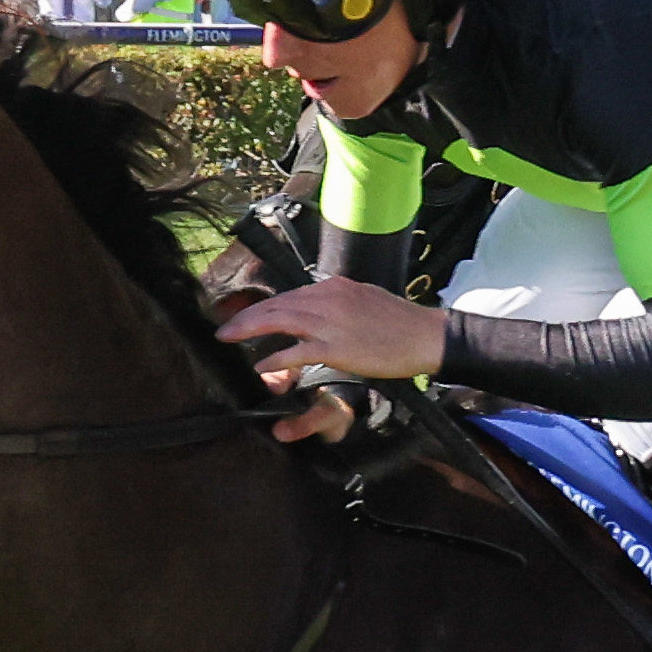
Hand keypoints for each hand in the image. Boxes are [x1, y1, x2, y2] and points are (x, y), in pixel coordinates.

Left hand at [222, 274, 441, 440]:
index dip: (263, 307)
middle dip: (246, 316)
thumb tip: (317, 312)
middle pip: (277, 304)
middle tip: (224, 328)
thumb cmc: (401, 323)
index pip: (289, 295)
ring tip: (228, 338)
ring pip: (280, 321)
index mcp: (335, 286)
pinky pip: (298, 351)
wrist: (427, 335)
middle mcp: (329, 299)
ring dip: (249, 329)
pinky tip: (260, 365)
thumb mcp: (365, 300)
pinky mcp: (338, 347)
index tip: (246, 317)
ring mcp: (332, 323)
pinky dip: (276, 358)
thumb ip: (338, 303)